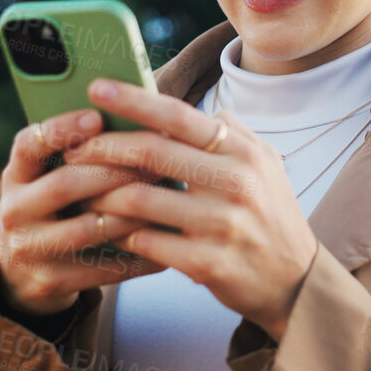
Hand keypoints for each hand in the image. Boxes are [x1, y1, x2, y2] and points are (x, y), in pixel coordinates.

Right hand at [0, 108, 170, 314]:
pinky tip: (167, 244)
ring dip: (131, 214)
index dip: (61, 129)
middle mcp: (15, 211)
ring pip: (87, 228)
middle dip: (113, 172)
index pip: (28, 144)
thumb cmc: (56, 209)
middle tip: (155, 163)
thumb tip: (140, 116)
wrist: (24, 274)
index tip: (97, 117)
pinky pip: (104, 268)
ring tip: (165, 201)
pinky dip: (139, 256)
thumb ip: (80, 154)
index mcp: (16, 176)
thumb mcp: (49, 179)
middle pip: (65, 185)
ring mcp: (29, 249)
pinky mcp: (50, 282)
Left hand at [65, 77, 319, 340]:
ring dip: (102, 194)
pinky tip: (113, 230)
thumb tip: (198, 108)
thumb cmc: (272, 217)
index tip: (97, 89)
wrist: (296, 281)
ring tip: (85, 193)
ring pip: (138, 198)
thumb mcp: (267, 166)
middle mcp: (235, 183)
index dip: (134, 100)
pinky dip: (122, 233)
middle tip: (73, 148)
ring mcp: (221, 225)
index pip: (180, 116)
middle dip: (102, 147)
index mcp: (244, 153)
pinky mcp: (206, 263)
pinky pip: (145, 241)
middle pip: (151, 152)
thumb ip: (233, 133)